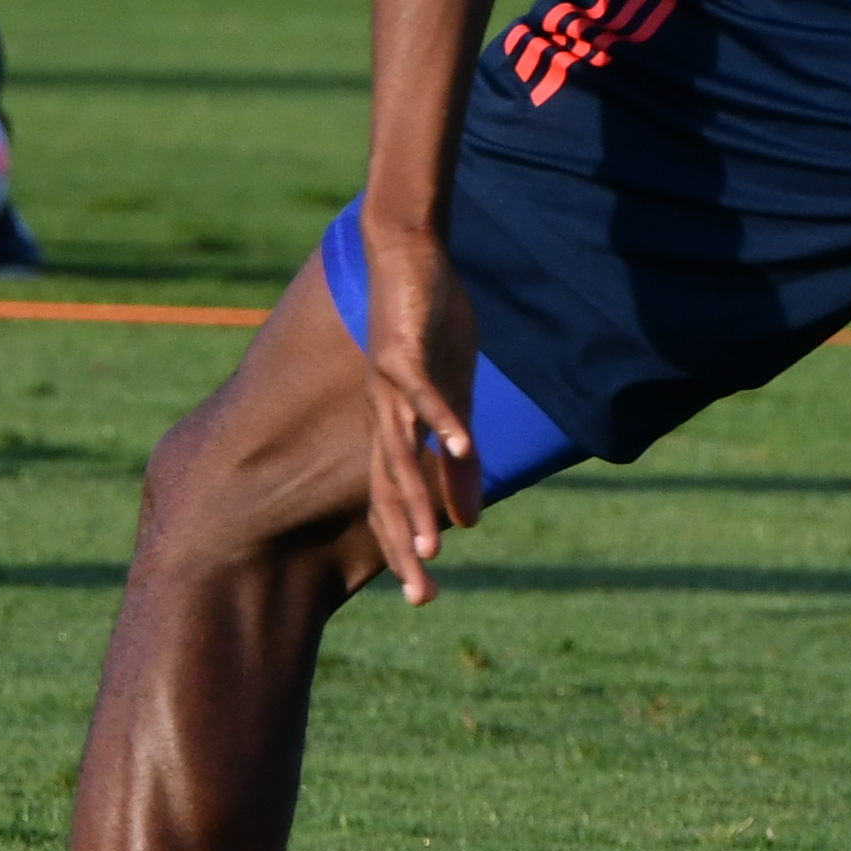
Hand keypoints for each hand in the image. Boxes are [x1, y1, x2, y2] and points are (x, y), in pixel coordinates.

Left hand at [353, 214, 486, 603]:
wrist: (407, 256)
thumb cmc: (429, 328)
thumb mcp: (455, 401)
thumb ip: (458, 460)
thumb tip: (468, 520)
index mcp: (392, 427)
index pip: (391, 499)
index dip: (402, 545)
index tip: (420, 594)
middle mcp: (382, 414)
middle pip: (387, 489)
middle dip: (403, 542)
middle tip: (420, 593)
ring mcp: (389, 384)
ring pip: (399, 451)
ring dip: (416, 497)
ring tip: (433, 543)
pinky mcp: (405, 351)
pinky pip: (424, 393)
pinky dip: (444, 421)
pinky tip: (465, 449)